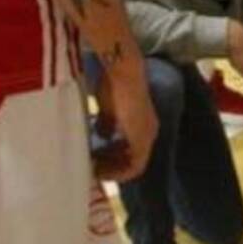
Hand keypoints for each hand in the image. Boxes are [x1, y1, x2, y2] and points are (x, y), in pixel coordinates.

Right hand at [91, 62, 158, 182]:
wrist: (122, 73)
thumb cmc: (114, 86)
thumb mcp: (107, 109)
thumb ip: (107, 124)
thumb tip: (103, 136)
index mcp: (142, 125)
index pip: (131, 150)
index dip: (114, 160)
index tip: (96, 162)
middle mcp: (149, 132)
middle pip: (132, 161)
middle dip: (111, 167)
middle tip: (93, 170)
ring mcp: (148, 137)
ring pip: (133, 165)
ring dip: (114, 169)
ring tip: (95, 170)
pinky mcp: (143, 140)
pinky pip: (135, 166)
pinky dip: (119, 170)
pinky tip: (102, 169)